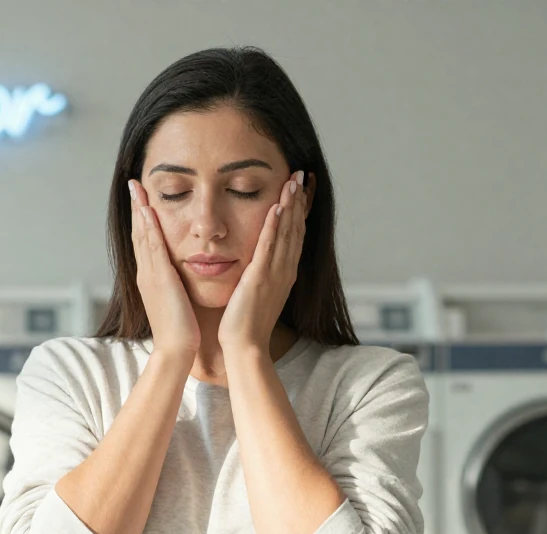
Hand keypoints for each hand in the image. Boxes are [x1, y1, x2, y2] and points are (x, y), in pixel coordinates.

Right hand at [128, 179, 200, 359]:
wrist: (176, 350)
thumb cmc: (181, 330)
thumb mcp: (176, 302)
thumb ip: (175, 287)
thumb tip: (179, 279)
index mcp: (151, 278)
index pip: (145, 242)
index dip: (143, 220)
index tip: (142, 200)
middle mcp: (146, 273)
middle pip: (139, 234)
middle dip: (136, 208)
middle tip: (133, 185)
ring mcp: (149, 275)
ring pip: (142, 235)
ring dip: (139, 210)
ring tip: (137, 188)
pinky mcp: (159, 279)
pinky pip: (153, 247)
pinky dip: (149, 227)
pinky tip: (148, 210)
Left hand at [218, 170, 310, 351]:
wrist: (245, 346)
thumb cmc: (245, 324)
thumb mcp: (257, 293)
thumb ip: (260, 275)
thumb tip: (258, 263)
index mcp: (284, 273)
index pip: (294, 235)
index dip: (299, 210)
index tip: (300, 189)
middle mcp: (284, 270)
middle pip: (295, 228)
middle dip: (299, 200)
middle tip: (301, 175)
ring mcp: (275, 273)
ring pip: (286, 232)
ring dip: (291, 205)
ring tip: (293, 180)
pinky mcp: (261, 277)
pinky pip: (269, 246)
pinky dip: (275, 225)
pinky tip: (278, 206)